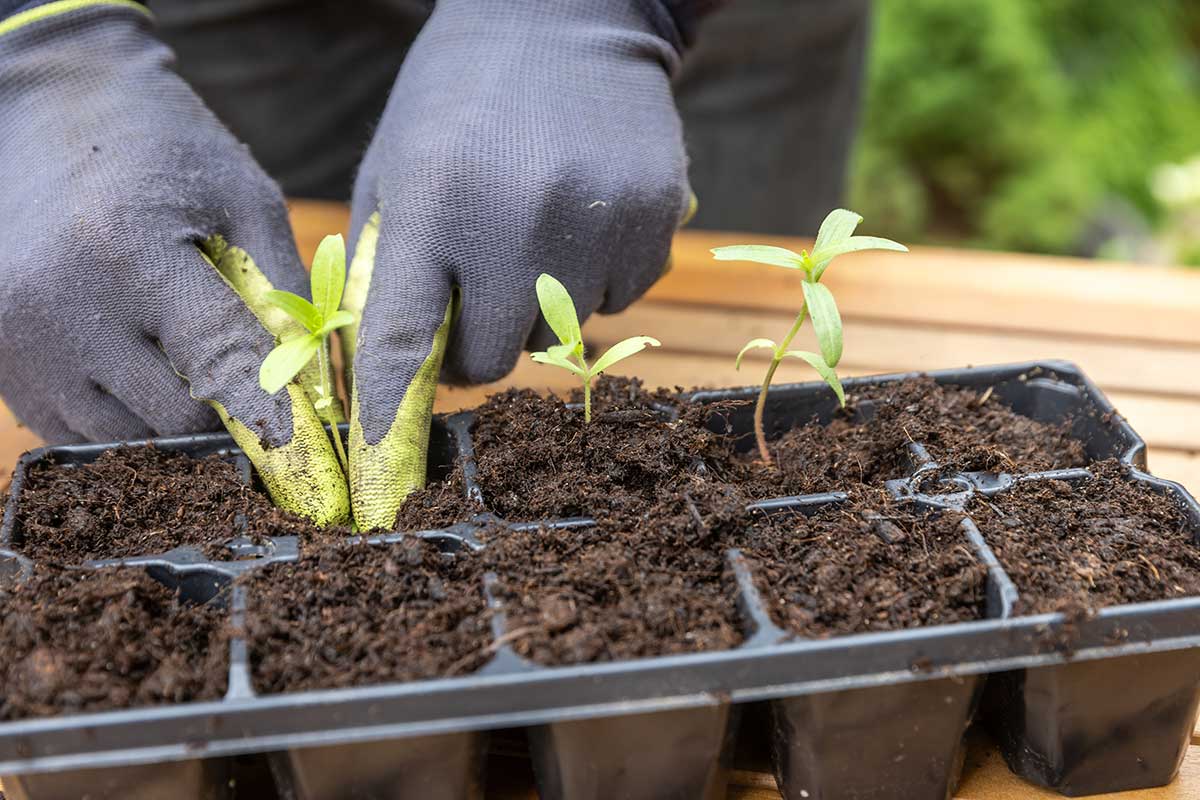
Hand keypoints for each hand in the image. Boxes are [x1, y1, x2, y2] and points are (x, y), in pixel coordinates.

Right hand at [0, 4, 347, 522]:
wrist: (40, 111)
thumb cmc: (159, 145)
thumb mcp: (241, 192)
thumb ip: (281, 285)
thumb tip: (311, 378)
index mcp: (126, 247)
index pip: (215, 358)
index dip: (264, 409)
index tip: (295, 442)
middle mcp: (60, 302)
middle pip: (174, 414)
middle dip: (224, 410)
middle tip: (248, 389)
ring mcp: (19, 339)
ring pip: (126, 438)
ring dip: (172, 422)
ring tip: (189, 368)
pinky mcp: (0, 364)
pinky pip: (78, 436)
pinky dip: (123, 422)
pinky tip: (142, 373)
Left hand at [344, 0, 692, 528]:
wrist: (568, 14)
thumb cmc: (459, 94)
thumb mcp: (396, 161)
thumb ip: (385, 261)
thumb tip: (386, 363)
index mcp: (436, 202)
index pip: (404, 336)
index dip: (389, 403)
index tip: (378, 450)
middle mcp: (518, 220)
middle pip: (494, 359)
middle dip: (476, 345)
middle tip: (474, 294)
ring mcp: (596, 222)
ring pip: (560, 333)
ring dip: (539, 304)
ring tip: (533, 226)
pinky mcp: (654, 220)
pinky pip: (617, 297)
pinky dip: (593, 276)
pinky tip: (580, 215)